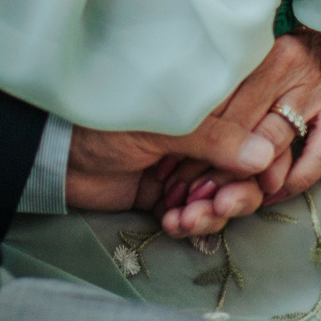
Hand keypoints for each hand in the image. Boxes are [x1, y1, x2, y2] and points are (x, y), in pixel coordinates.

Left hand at [66, 31, 320, 235]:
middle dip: (238, 192)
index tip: (266, 177)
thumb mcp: (163, 122)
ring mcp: (188, 160)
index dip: (267, 153)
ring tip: (188, 219)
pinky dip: (192, 223)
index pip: (256, 122)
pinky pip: (199, 212)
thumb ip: (213, 137)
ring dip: (214, 212)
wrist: (53, 151)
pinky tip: (173, 223)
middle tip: (219, 204)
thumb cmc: (105, 114)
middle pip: (248, 166)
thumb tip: (264, 157)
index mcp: (206, 96)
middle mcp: (204, 127)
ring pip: (227, 193)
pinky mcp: (171, 190)